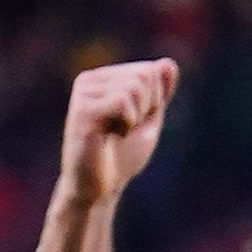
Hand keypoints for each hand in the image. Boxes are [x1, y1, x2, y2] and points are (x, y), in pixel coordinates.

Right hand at [60, 60, 177, 203]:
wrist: (99, 188)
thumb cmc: (122, 156)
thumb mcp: (148, 120)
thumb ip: (159, 92)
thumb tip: (169, 63)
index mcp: (103, 78)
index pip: (149, 70)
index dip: (153, 102)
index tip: (132, 123)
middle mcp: (90, 79)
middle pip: (144, 75)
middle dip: (147, 108)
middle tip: (124, 130)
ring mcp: (84, 92)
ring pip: (135, 87)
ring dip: (135, 118)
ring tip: (115, 133)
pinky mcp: (82, 108)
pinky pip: (123, 102)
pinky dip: (127, 123)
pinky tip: (109, 135)